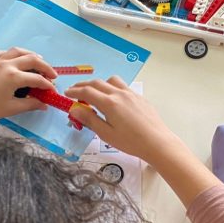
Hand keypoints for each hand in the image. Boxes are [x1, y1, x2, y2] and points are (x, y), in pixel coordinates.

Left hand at [0, 47, 53, 139]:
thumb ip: (30, 104)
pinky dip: (11, 54)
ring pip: (18, 51)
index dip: (48, 85)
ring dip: (30, 55)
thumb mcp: (12, 108)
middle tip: (52, 75)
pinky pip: (2, 53)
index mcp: (13, 77)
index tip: (53, 91)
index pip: (37, 79)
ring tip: (38, 62)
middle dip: (45, 67)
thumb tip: (43, 105)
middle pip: (32, 60)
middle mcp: (6, 65)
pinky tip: (14, 59)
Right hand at [67, 77, 219, 207]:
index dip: (74, 91)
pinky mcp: (139, 97)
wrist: (157, 142)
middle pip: (97, 83)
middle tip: (75, 91)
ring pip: (111, 81)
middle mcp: (119, 94)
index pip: (87, 92)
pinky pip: (122, 86)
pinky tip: (112, 99)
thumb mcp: (106, 134)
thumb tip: (75, 109)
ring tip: (94, 93)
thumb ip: (90, 119)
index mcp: (109, 103)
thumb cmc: (130, 142)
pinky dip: (112, 88)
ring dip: (99, 84)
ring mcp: (130, 93)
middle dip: (83, 85)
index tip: (66, 94)